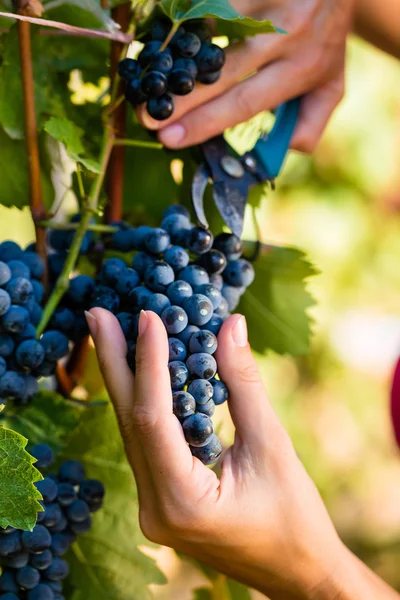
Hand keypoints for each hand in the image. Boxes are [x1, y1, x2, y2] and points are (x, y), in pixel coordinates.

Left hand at [86, 308, 378, 599]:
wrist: (297, 571)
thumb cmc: (294, 517)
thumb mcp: (272, 446)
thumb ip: (244, 385)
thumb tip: (231, 325)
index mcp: (182, 501)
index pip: (152, 420)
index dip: (148, 363)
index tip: (147, 316)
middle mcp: (155, 507)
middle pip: (127, 422)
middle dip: (113, 363)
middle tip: (96, 313)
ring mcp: (154, 505)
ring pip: (131, 430)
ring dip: (124, 377)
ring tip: (110, 330)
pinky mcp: (163, 496)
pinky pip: (145, 440)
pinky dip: (143, 399)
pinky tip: (139, 368)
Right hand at [138, 0, 354, 152]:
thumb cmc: (326, 39)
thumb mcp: (331, 86)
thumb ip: (310, 123)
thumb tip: (278, 153)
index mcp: (302, 69)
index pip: (244, 102)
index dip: (205, 122)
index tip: (170, 138)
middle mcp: (285, 33)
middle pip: (220, 70)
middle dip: (181, 97)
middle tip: (146, 116)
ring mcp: (266, 0)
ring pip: (210, 28)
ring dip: (176, 55)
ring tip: (149, 78)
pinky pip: (209, 3)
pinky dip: (184, 22)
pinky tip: (164, 42)